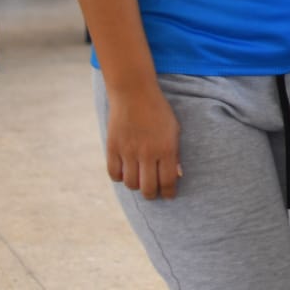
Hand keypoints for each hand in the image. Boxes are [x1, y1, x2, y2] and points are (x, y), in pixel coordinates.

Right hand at [105, 85, 181, 199]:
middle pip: (148, 188)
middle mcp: (147, 153)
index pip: (168, 181)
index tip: (169, 196)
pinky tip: (126, 172)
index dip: (169, 193)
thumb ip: (175, 154)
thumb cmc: (158, 111)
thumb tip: (177, 175)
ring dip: (136, 186)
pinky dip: (120, 177)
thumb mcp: (174, 130)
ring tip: (140, 182)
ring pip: (131, 184)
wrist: (134, 93)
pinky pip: (114, 174)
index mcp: (166, 148)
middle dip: (152, 195)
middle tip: (154, 193)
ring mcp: (128, 151)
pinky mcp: (113, 148)